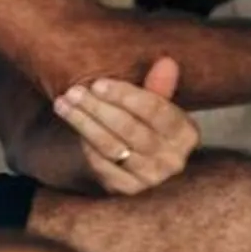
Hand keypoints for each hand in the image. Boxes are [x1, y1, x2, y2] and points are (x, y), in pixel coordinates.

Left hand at [54, 58, 198, 195]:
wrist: (141, 161)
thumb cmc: (149, 125)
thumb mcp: (157, 105)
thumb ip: (159, 86)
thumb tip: (166, 62)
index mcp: (187, 134)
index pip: (156, 111)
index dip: (125, 96)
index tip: (99, 83)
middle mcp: (173, 160)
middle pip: (130, 129)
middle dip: (98, 108)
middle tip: (74, 92)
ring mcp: (151, 178)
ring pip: (111, 147)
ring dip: (84, 124)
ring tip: (63, 105)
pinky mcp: (128, 189)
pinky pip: (101, 164)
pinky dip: (86, 144)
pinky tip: (74, 126)